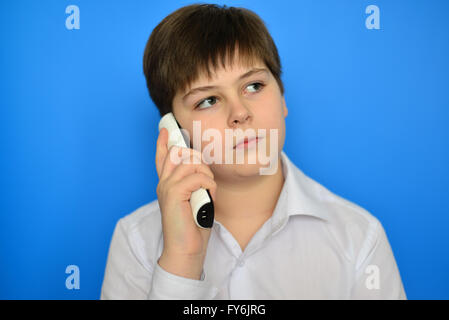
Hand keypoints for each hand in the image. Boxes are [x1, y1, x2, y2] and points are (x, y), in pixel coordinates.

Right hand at [155, 127, 216, 278]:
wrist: (186, 249)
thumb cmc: (192, 227)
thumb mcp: (195, 200)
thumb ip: (194, 185)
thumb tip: (203, 171)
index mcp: (167, 184)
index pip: (162, 158)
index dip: (162, 142)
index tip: (164, 130)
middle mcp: (163, 183)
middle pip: (180, 153)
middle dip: (199, 160)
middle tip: (208, 180)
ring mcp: (166, 187)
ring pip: (191, 163)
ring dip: (207, 176)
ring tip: (209, 192)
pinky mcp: (173, 194)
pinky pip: (197, 177)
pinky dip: (208, 185)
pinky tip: (209, 197)